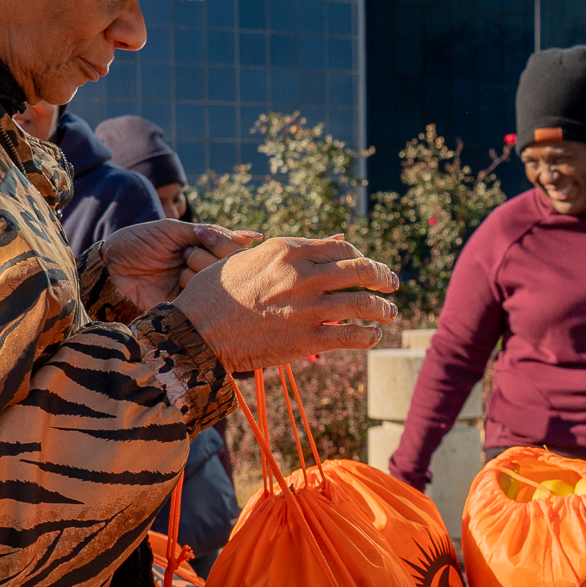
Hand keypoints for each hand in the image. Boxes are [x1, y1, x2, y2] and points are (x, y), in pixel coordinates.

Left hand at [100, 219, 256, 314]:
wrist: (107, 265)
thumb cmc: (138, 241)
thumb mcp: (172, 230)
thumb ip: (209, 233)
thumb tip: (251, 237)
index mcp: (204, 254)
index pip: (232, 255)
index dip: (224, 248)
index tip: (204, 240)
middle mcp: (202, 275)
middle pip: (227, 273)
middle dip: (208, 259)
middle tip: (185, 254)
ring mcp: (192, 293)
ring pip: (215, 289)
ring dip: (196, 274)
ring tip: (178, 266)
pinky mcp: (180, 310)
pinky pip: (199, 307)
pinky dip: (192, 293)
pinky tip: (178, 279)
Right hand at [173, 236, 398, 370]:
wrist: (194, 332)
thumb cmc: (212, 294)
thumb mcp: (244, 259)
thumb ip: (279, 253)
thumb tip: (310, 247)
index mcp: (287, 250)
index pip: (341, 248)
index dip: (359, 256)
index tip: (365, 265)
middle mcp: (302, 275)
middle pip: (360, 270)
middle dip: (383, 276)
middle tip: (391, 283)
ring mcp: (306, 308)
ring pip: (363, 303)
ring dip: (383, 309)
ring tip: (389, 313)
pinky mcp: (306, 340)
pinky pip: (352, 335)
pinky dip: (368, 335)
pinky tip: (371, 337)